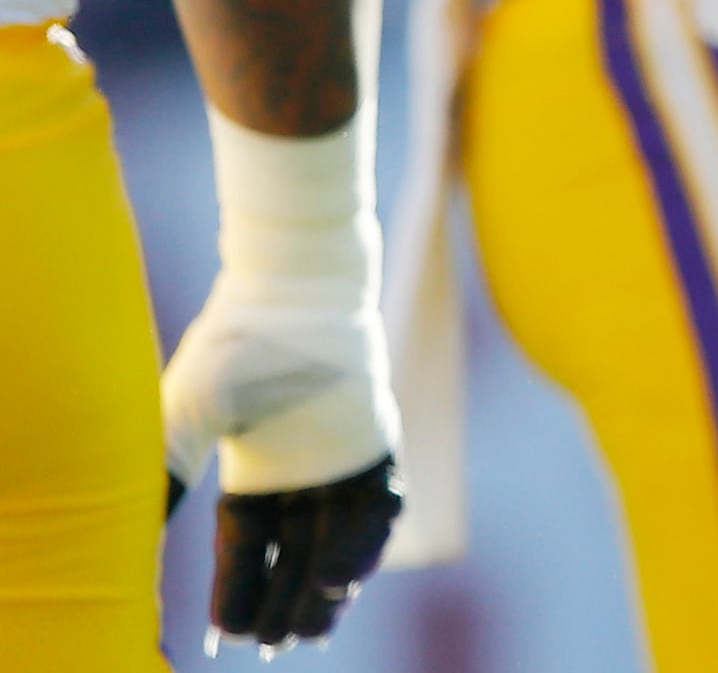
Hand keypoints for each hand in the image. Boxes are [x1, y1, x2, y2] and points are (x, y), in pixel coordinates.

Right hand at [162, 257, 401, 647]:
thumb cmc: (234, 349)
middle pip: (295, 556)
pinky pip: (378, 505)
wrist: (293, 292)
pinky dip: (364, 544)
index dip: (236, 594)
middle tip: (274, 645)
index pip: (245, 551)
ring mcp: (340, 458)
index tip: (225, 637)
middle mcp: (298, 474)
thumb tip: (127, 537)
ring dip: (325, 588)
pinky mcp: (376, 442)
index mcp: (251, 475)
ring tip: (309, 627)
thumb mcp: (187, 420)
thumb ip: (165, 476)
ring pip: (336, 541)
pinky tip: (340, 577)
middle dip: (284, 603)